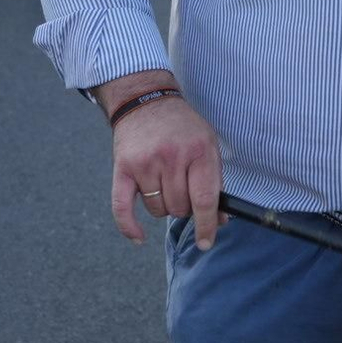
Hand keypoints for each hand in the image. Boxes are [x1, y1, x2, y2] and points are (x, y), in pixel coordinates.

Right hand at [109, 96, 222, 249]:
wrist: (145, 100)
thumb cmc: (182, 127)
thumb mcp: (207, 145)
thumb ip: (215, 182)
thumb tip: (219, 221)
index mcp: (199, 151)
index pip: (204, 199)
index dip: (207, 225)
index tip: (207, 242)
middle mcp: (172, 157)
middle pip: (179, 207)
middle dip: (183, 207)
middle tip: (182, 189)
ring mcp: (145, 162)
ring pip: (157, 210)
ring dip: (162, 206)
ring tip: (164, 184)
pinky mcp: (123, 167)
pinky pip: (122, 207)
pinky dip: (129, 227)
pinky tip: (138, 238)